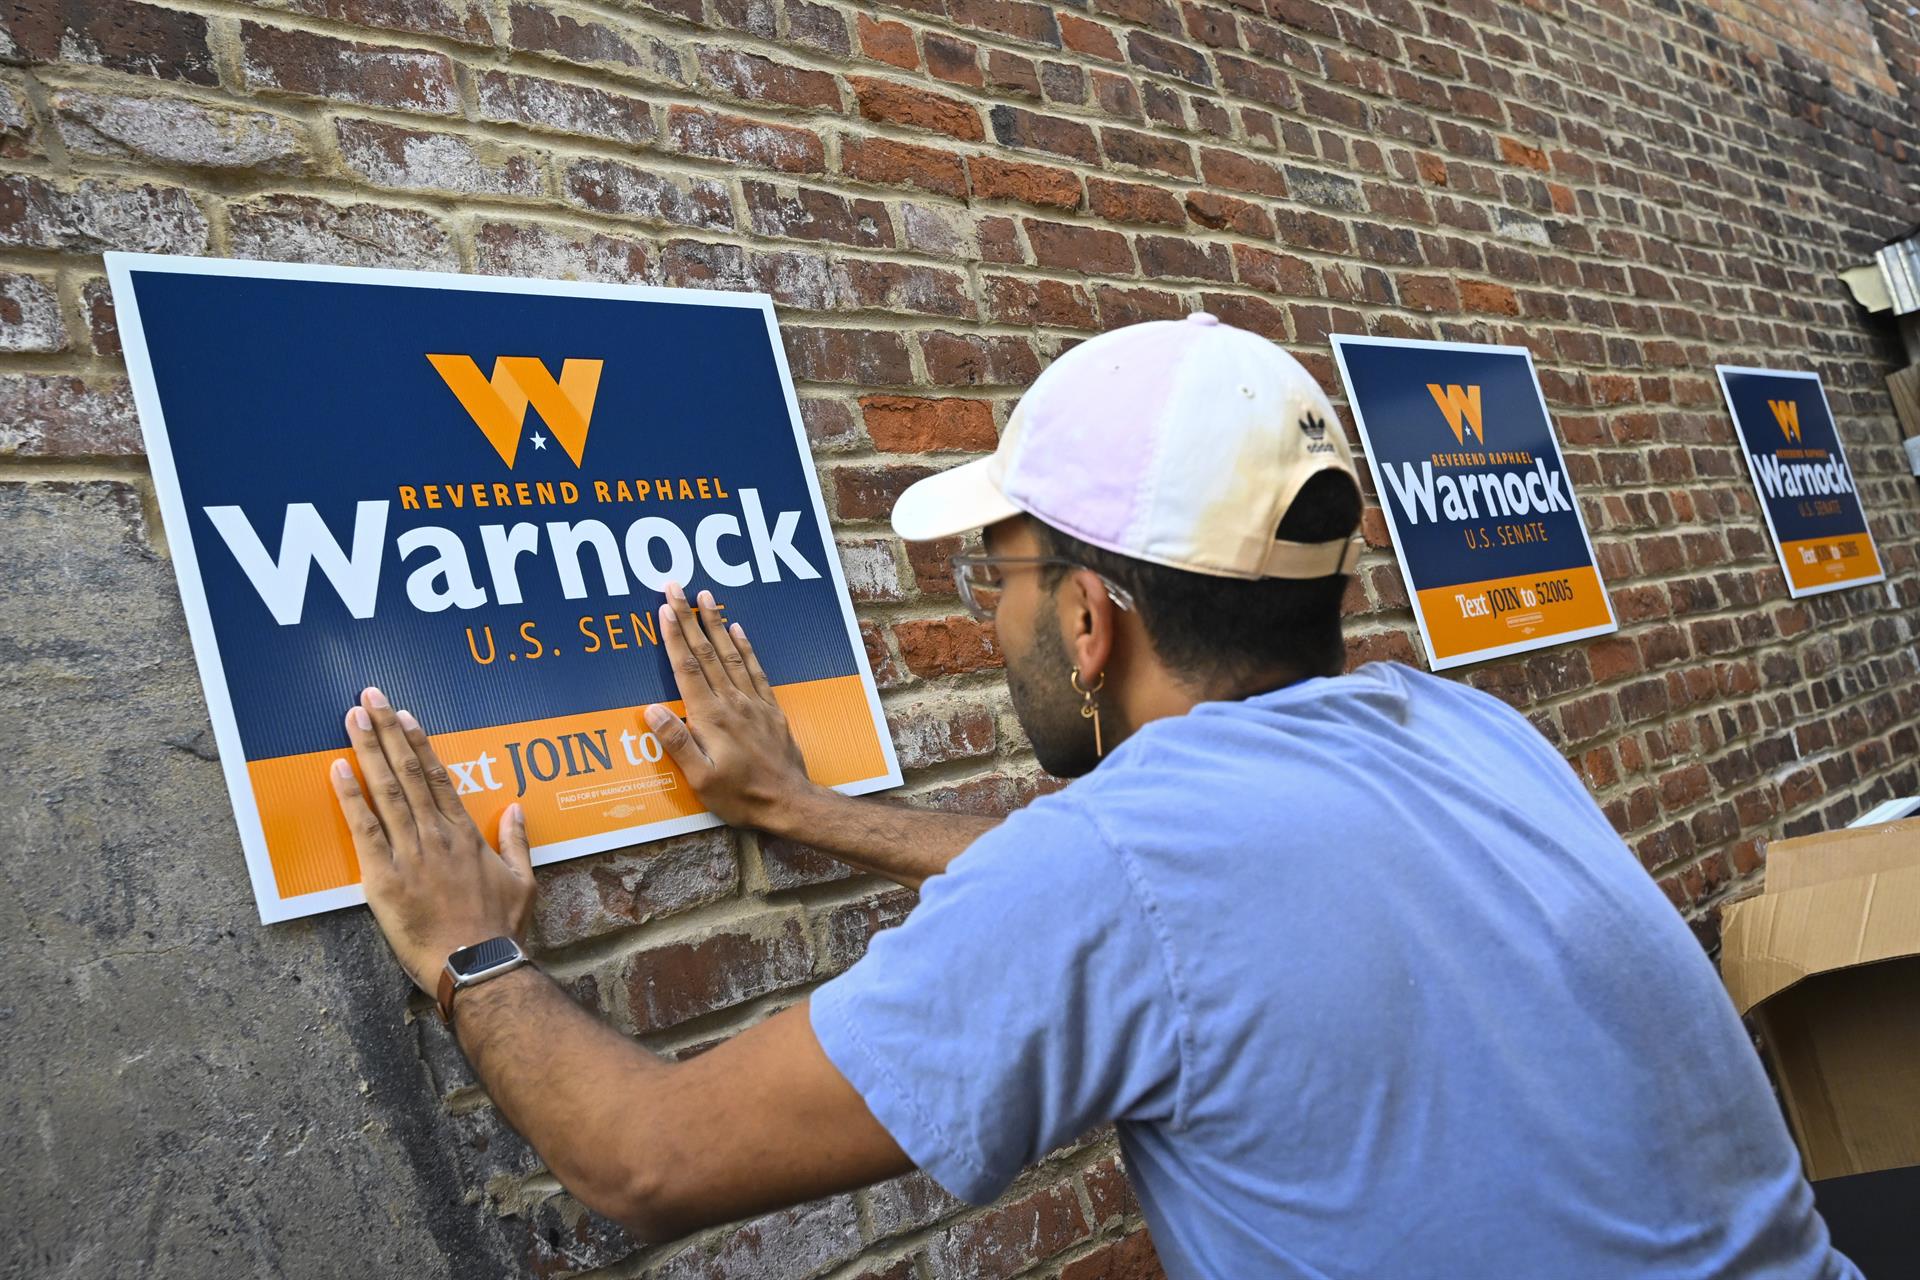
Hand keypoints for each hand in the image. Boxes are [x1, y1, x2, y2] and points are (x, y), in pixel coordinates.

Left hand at [329, 687, 535, 992]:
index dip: (419, 743)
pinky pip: (364, 828)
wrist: (477, 965)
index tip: (405, 716)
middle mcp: (437, 834)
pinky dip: (351, 796)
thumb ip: (517, 842)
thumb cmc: (500, 929)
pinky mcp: (384, 877)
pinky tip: (338, 769)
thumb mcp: (524, 881)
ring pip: (387, 789)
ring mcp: (410, 852)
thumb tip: (517, 809)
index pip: (439, 777)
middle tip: (370, 697)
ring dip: (368, 749)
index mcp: (467, 835)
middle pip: (409, 772)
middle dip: (387, 731)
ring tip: (353, 717)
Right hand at [646, 582, 816, 832]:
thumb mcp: (700, 780)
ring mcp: (754, 703)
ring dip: (716, 623)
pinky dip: (745, 647)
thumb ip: (676, 743)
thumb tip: (651, 710)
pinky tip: (739, 629)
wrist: (789, 802)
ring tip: (706, 597)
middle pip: (706, 653)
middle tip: (676, 588)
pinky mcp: (770, 709)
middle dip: (689, 618)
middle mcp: (733, 703)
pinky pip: (755, 669)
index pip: (687, 668)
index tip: (664, 609)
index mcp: (711, 718)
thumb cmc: (741, 796)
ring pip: (731, 654)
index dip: (674, 636)